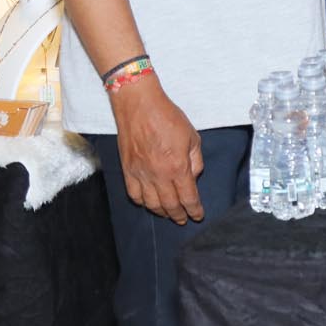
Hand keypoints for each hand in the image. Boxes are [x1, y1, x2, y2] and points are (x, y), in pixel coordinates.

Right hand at [108, 75, 203, 224]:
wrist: (139, 106)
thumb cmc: (168, 117)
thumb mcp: (193, 137)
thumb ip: (195, 160)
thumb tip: (194, 177)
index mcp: (177, 167)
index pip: (188, 197)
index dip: (194, 210)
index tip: (198, 216)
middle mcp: (158, 174)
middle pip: (170, 205)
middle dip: (179, 215)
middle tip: (184, 219)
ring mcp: (140, 174)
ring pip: (151, 204)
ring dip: (162, 212)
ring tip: (169, 214)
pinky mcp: (127, 170)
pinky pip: (134, 194)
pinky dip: (142, 203)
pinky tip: (149, 203)